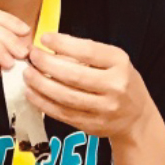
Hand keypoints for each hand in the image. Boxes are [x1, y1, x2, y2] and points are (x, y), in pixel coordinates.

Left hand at [23, 32, 154, 142]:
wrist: (136, 117)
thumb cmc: (120, 82)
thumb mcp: (113, 61)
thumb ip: (87, 54)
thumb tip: (52, 47)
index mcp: (119, 64)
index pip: (88, 51)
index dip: (63, 44)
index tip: (44, 38)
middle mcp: (114, 87)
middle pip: (74, 75)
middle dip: (47, 65)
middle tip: (32, 57)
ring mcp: (104, 109)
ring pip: (65, 97)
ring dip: (41, 85)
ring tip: (28, 75)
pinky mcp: (92, 125)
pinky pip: (63, 114)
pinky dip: (44, 103)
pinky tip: (32, 94)